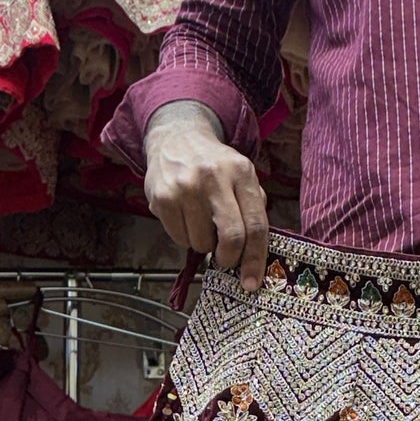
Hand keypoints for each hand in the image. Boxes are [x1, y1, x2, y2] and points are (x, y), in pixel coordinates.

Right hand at [143, 100, 270, 290]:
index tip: (251, 282)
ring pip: (201, 242)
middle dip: (230, 258)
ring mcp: (186, 187)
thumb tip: (256, 252)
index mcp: (241, 173)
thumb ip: (253, 207)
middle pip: (231, 237)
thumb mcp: (242, 174)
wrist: (176, 137)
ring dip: (204, 243)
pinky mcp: (162, 197)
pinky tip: (185, 217)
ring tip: (201, 223)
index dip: (255, 259)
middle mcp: (214, 178)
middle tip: (226, 260)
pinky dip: (185, 237)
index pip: (256, 225)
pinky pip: (179, 238)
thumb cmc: (214, 164)